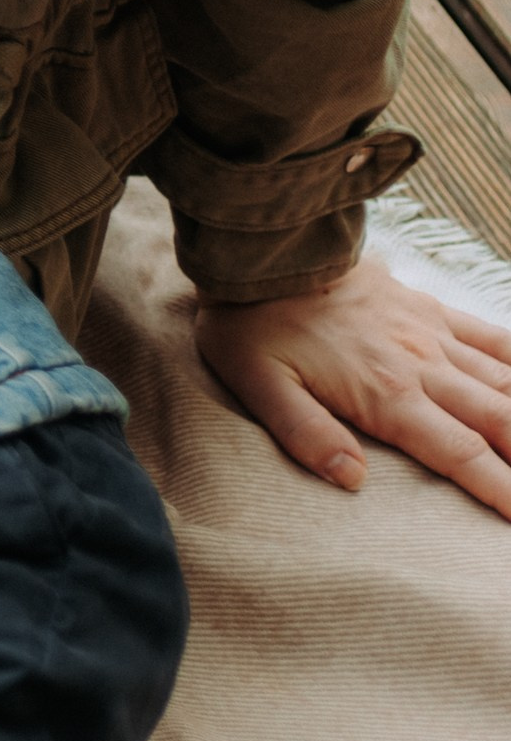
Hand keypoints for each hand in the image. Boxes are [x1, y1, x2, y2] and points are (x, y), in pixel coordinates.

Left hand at [197, 256, 510, 520]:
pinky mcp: (431, 310)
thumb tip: (352, 480)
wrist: (267, 251)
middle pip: (498, 421)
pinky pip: (490, 337)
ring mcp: (432, 335)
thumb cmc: (255, 325)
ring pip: (504, 381)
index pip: (460, 453)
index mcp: (387, 394)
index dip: (499, 489)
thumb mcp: (261, 387)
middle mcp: (423, 366)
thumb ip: (306, 435)